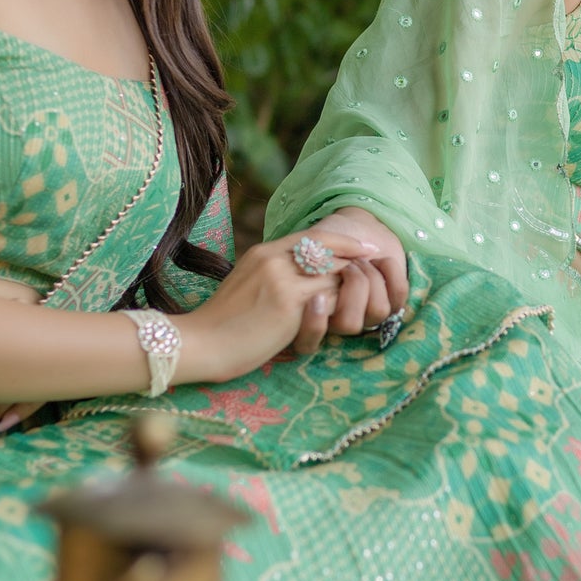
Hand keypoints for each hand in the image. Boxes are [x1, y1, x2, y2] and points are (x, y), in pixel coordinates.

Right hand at [178, 228, 382, 383]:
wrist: (201, 344)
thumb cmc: (223, 324)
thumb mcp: (247, 287)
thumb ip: (274, 276)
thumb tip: (306, 280)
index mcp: (263, 252)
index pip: (314, 236)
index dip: (343, 242)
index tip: (366, 249)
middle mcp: (273, 258)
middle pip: (329, 249)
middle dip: (356, 260)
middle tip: (378, 268)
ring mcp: (282, 279)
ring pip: (334, 273)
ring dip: (351, 286)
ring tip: (366, 296)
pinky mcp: (289, 303)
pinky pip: (330, 297)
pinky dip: (342, 305)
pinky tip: (347, 317)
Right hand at [310, 209, 408, 333]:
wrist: (356, 226)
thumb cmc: (326, 240)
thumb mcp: (308, 250)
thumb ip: (304, 272)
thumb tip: (315, 291)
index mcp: (313, 316)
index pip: (309, 342)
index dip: (315, 327)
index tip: (316, 298)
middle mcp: (341, 322)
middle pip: (349, 324)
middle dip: (353, 284)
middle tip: (347, 263)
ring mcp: (368, 316)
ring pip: (378, 311)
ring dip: (371, 276)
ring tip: (361, 261)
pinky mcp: (393, 304)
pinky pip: (398, 296)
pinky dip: (390, 270)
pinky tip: (379, 260)